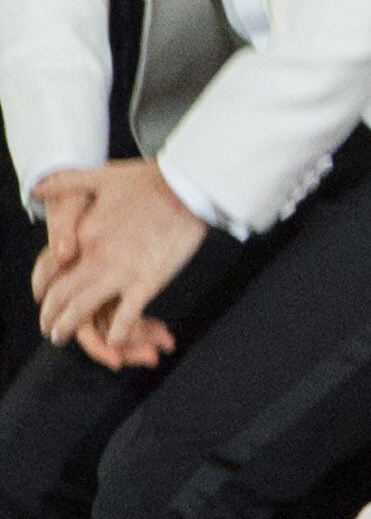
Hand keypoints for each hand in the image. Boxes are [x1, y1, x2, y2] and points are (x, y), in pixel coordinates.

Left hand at [29, 159, 205, 359]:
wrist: (186, 187)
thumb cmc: (147, 181)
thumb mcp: (100, 176)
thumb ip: (65, 182)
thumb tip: (37, 188)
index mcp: (82, 234)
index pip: (47, 268)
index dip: (40, 287)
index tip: (41, 297)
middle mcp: (95, 257)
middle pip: (61, 296)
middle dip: (51, 317)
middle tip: (51, 329)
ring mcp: (121, 272)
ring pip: (83, 310)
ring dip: (71, 328)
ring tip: (66, 338)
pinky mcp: (148, 282)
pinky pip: (126, 317)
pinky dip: (117, 334)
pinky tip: (114, 342)